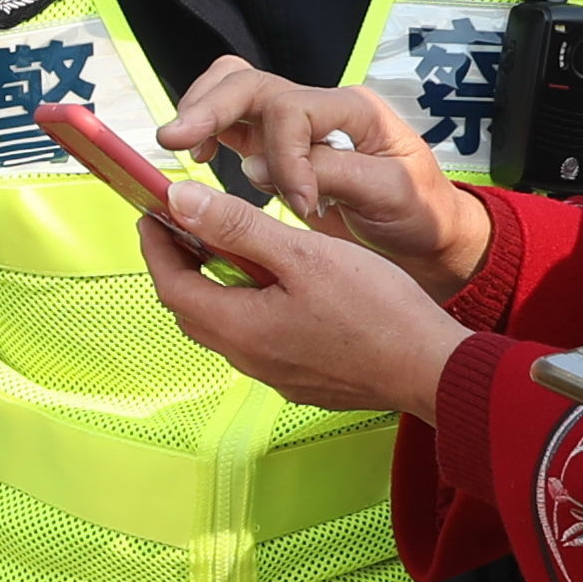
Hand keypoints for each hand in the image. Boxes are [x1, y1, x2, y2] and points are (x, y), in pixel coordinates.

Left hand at [131, 168, 469, 419]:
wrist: (431, 368)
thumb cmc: (376, 311)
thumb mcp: (303, 254)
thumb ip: (238, 226)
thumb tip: (180, 202)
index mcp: (240, 328)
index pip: (171, 285)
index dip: (155, 246)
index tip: (151, 213)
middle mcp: (249, 359)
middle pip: (193, 308)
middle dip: (181, 265)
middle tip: (186, 225)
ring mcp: (275, 374)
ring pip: (226, 325)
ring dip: (218, 286)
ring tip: (232, 247)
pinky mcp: (301, 379)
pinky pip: (258, 341)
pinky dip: (250, 307)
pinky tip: (279, 285)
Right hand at [159, 59, 471, 294]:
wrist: (429, 236)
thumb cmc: (420, 213)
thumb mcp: (392, 193)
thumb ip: (331, 173)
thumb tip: (259, 166)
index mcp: (353, 109)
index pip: (293, 111)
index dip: (284, 157)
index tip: (300, 206)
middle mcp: (320, 106)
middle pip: (248, 82)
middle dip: (207, 108)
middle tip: (174, 139)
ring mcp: (297, 126)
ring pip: (233, 91)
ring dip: (201, 112)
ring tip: (179, 145)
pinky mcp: (279, 149)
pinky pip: (233, 125)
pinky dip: (207, 133)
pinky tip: (197, 158)